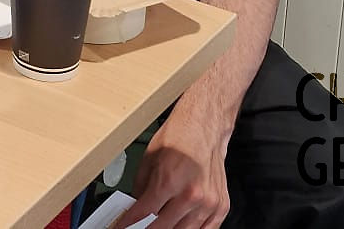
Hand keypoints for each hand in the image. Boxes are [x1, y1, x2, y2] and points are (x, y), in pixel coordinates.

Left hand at [112, 108, 231, 228]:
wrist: (205, 125)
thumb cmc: (179, 136)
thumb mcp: (149, 159)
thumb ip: (140, 188)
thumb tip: (133, 207)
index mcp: (169, 181)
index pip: (143, 215)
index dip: (128, 224)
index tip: (122, 227)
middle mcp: (191, 194)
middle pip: (162, 228)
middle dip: (146, 228)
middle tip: (139, 226)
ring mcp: (208, 203)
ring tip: (159, 224)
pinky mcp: (221, 206)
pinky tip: (180, 226)